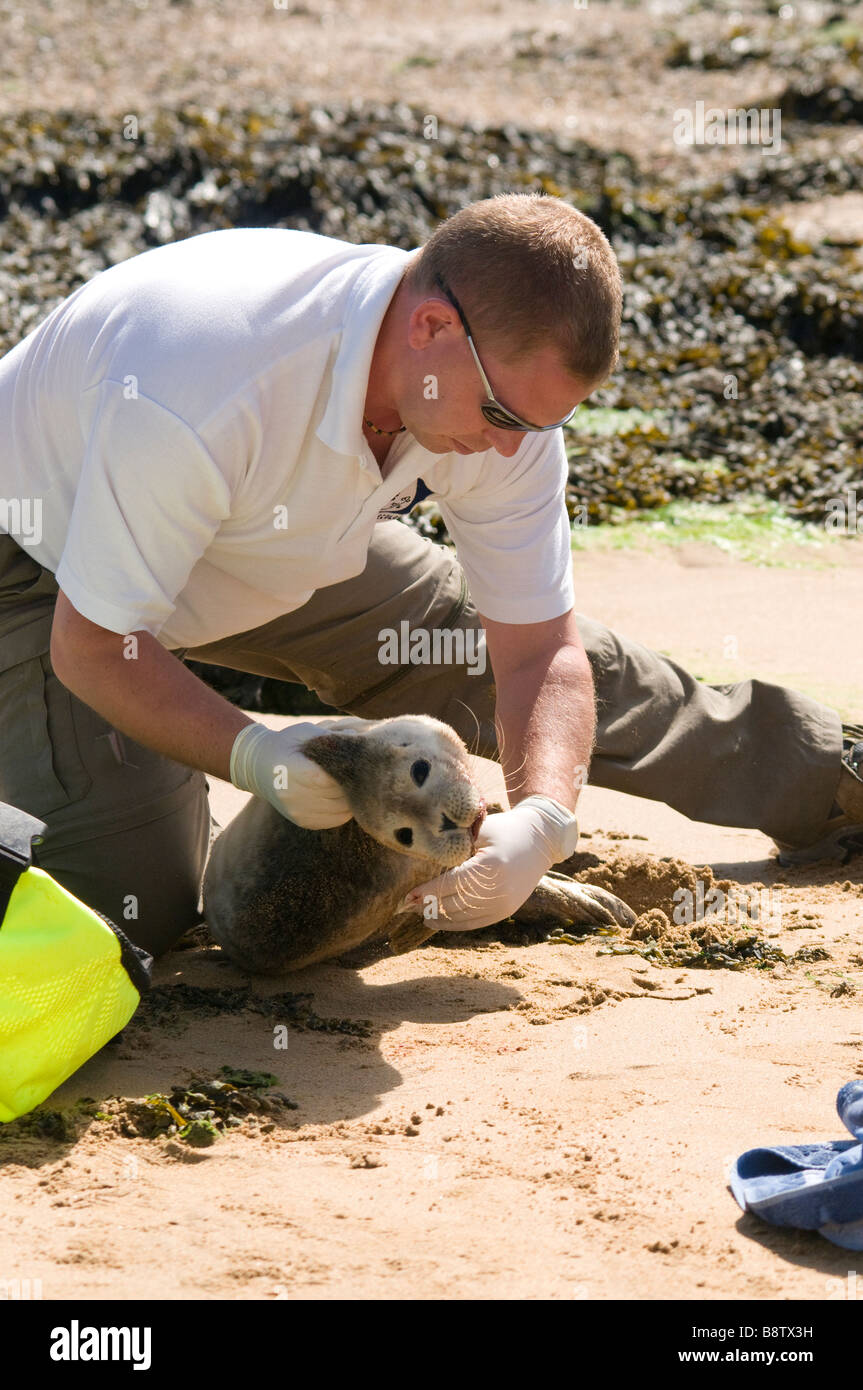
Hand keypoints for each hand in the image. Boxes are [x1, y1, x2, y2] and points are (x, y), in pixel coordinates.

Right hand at [229, 717, 368, 827]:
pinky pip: (335, 820)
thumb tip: (358, 740)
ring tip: (353, 782)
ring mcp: (298, 812)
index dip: (348, 771)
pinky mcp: (303, 822)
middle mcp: (294, 796)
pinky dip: (345, 809)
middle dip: (353, 783)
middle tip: (361, 771)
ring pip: (341, 810)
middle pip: (339, 795)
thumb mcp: (303, 732)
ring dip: (352, 797)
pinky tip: (343, 794)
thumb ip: (329, 737)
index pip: (332, 779)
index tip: (357, 761)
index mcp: (295, 772)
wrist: (258, 767)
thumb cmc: (286, 744)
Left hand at [396, 794, 578, 930]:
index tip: (406, 895)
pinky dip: (455, 924)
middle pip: (454, 904)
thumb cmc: (504, 830)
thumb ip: (455, 847)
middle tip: (405, 906)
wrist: (541, 840)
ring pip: (463, 917)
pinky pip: (476, 922)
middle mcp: (498, 889)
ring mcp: (504, 903)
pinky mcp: (507, 910)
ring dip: (439, 917)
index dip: (426, 891)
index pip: (449, 884)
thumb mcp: (479, 831)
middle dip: (427, 906)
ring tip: (419, 913)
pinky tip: (437, 921)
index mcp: (489, 866)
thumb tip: (422, 863)